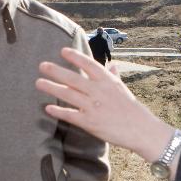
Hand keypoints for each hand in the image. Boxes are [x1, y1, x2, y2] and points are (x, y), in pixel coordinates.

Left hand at [36, 47, 173, 161]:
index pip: (89, 65)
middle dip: (56, 71)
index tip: (62, 51)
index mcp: (108, 81)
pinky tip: (47, 108)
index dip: (75, 57)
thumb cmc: (131, 109)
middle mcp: (99, 92)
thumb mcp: (122, 89)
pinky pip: (71, 115)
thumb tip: (112, 65)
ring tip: (38, 82)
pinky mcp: (90, 122)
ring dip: (52, 88)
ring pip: (69, 94)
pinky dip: (59, 111)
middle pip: (74, 78)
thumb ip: (114, 76)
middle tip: (42, 65)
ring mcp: (94, 107)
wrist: (141, 130)